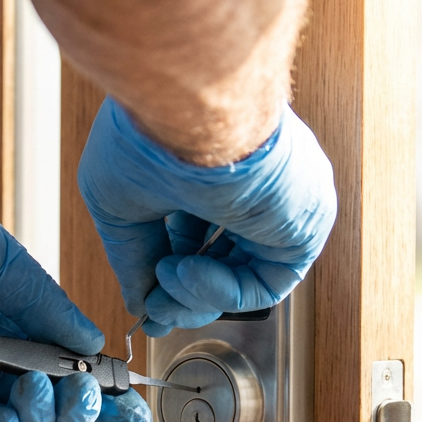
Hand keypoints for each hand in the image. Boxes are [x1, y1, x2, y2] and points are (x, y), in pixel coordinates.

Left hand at [0, 196, 150, 421]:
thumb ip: (42, 296)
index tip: (133, 405)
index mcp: (4, 325)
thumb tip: (92, 342)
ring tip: (34, 390)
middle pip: (50, 410)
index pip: (65, 367)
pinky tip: (2, 419)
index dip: (102, 390)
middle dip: (79, 410)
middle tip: (84, 394)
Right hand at [77, 97, 336, 335]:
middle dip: (182, 293)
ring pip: (243, 277)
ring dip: (196, 295)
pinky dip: (222, 292)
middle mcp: (248, 184)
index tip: (146, 303)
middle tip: (154, 308)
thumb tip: (140, 306)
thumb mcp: (119, 207)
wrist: (186, 114)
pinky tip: (187, 273)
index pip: (194, 231)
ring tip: (165, 281)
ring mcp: (277, 205)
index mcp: (208, 167)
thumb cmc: (147, 137)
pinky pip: (266, 282)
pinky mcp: (301, 225)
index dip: (168, 271)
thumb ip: (131, 260)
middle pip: (221, 259)